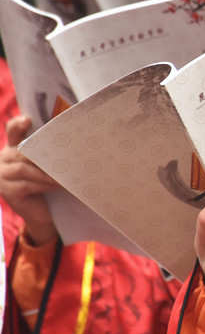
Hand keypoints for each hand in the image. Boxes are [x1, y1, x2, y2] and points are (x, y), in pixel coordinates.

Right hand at [0, 116, 58, 243]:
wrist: (42, 213)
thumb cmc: (47, 184)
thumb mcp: (46, 165)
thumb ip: (48, 152)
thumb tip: (69, 141)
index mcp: (14, 148)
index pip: (12, 131)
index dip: (17, 124)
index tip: (28, 120)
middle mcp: (4, 159)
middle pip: (21, 152)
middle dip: (42, 154)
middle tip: (62, 156)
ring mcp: (2, 176)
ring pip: (23, 169)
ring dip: (45, 172)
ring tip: (63, 175)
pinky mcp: (7, 192)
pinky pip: (26, 185)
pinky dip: (43, 184)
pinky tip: (56, 185)